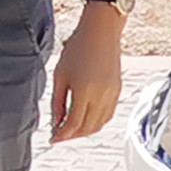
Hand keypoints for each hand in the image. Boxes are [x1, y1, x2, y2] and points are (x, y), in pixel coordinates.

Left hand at [48, 6, 125, 141]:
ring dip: (85, 130)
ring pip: (100, 124)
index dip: (62, 135)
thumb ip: (57, 102)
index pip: (74, 124)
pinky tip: (86, 118)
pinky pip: (108, 114)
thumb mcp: (60, 76)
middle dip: (73, 135)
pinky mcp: (118, 90)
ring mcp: (112, 94)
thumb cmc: (78, 49)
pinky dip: (97, 122)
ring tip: (71, 128)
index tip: (52, 138)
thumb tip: (56, 122)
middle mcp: (102, 96)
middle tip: (60, 135)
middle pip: (88, 128)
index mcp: (85, 92)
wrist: (101, 32)